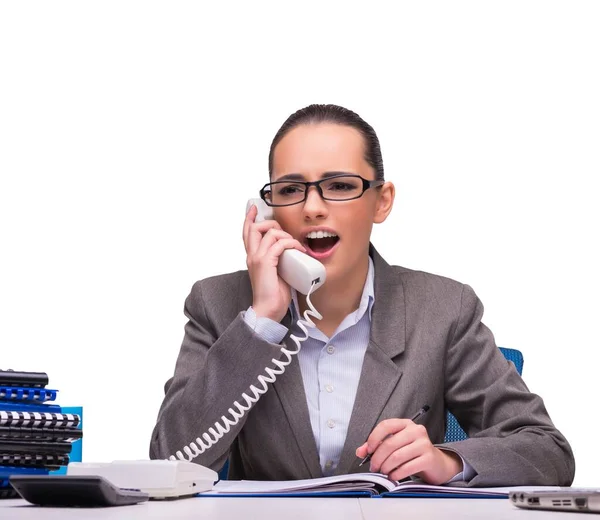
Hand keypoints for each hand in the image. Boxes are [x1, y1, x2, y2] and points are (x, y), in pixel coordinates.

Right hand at [242, 204, 306, 322]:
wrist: (268, 309)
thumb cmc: (274, 294)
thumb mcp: (277, 272)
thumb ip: (279, 260)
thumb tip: (292, 253)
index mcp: (253, 257)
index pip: (247, 232)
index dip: (250, 218)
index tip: (253, 208)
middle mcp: (252, 255)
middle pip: (256, 227)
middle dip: (273, 224)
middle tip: (287, 234)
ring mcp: (257, 258)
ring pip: (270, 233)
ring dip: (287, 235)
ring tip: (296, 246)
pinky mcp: (265, 262)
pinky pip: (279, 244)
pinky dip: (291, 243)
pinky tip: (299, 249)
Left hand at [355, 418, 461, 484]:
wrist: (436, 463)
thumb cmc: (413, 453)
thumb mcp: (395, 445)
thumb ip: (376, 446)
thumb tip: (360, 452)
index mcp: (406, 424)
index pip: (386, 425)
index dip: (374, 437)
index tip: (368, 450)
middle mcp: (416, 431)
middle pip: (390, 443)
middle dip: (377, 458)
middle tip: (373, 466)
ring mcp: (424, 444)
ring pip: (397, 456)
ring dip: (386, 467)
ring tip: (383, 471)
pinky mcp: (428, 458)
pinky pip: (407, 467)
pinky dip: (396, 474)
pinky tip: (393, 476)